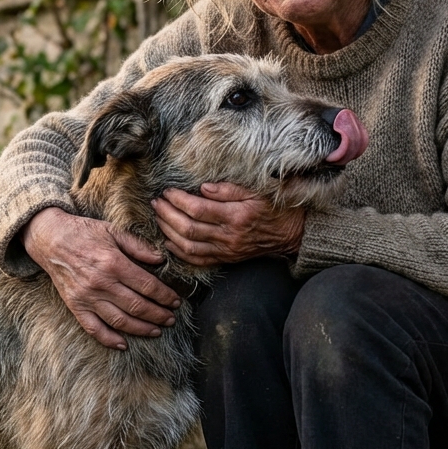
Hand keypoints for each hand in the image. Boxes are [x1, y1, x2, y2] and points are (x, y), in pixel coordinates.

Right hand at [22, 207, 181, 350]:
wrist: (50, 239)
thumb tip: (161, 258)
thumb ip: (138, 246)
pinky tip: (123, 344)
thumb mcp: (113, 231)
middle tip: (171, 319)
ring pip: (120, 320)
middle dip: (158, 315)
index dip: (165, 296)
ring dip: (141, 329)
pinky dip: (109, 339)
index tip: (175, 301)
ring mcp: (87, 297)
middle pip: (137, 306)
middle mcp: (101, 283)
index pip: (147, 286)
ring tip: (156, 331)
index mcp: (114, 263)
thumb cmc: (84, 232)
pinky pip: (93, 328)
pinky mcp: (75, 306)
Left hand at [153, 183, 305, 266]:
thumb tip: (203, 188)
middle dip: (167, 215)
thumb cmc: (274, 208)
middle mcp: (229, 236)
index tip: (167, 191)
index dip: (178, 201)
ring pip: (188, 246)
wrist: (291, 234)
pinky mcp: (226, 259)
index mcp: (236, 216)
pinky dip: (179, 252)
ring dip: (168, 232)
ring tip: (158, 217)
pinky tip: (167, 241)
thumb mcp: (256, 191)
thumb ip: (229, 189)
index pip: (198, 210)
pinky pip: (197, 260)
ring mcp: (227, 251)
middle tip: (156, 203)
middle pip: (188, 229)